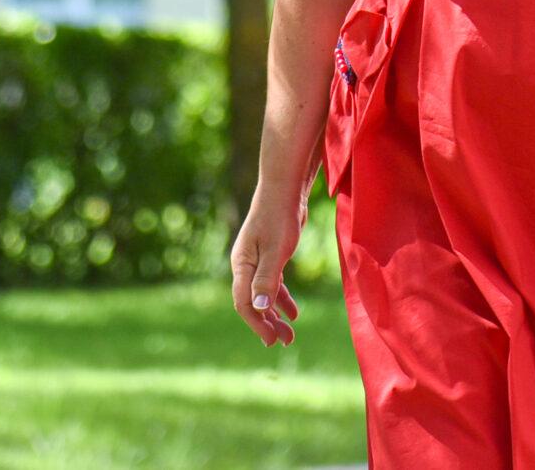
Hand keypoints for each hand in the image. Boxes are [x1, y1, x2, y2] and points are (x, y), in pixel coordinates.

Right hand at [230, 188, 305, 346]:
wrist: (284, 191)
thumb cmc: (279, 217)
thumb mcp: (276, 250)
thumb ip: (267, 278)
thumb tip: (259, 308)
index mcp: (242, 266)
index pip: (244, 303)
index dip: (257, 324)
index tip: (271, 340)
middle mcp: (246, 266)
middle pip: (254, 303)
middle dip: (267, 324)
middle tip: (284, 342)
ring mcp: (257, 262)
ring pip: (264, 296)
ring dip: (275, 315)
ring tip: (289, 334)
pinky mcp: (270, 257)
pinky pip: (273, 285)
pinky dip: (282, 299)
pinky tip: (292, 312)